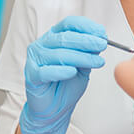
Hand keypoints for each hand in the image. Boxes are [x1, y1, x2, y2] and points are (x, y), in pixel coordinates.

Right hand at [19, 16, 106, 133]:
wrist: (54, 109)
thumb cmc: (65, 85)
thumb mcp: (82, 67)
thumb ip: (88, 54)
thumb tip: (100, 40)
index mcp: (53, 37)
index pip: (68, 24)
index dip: (86, 26)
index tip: (101, 33)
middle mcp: (42, 45)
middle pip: (65, 37)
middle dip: (86, 41)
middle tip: (102, 45)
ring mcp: (35, 59)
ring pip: (59, 54)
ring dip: (81, 57)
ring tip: (97, 62)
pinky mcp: (32, 75)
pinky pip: (47, 71)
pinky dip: (61, 71)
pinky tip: (72, 72)